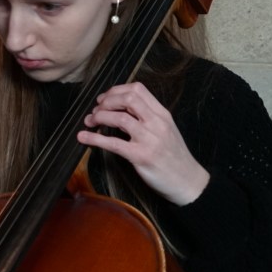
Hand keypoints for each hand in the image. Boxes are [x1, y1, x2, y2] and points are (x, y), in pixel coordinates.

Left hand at [76, 81, 208, 204]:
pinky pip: (114, 144)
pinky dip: (94, 139)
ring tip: (90, 122)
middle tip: (96, 110)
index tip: (104, 98)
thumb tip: (119, 110)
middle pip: (128, 98)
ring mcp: (149, 139)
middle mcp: (157, 123)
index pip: (138, 89)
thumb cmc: (174, 156)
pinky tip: (84, 137)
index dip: (116, 90)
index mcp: (162, 114)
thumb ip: (147, 118)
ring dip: (99, 117)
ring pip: (119, 118)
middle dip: (106, 101)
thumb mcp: (166, 130)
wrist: (188, 181)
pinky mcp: (141, 156)